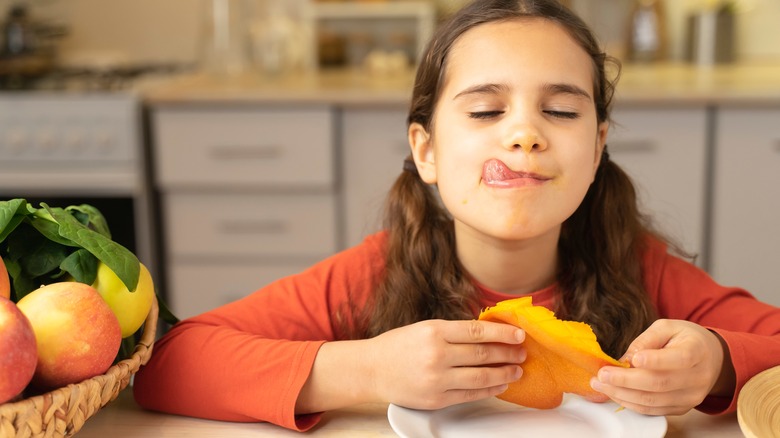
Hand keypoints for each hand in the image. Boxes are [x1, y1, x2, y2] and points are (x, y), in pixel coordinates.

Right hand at [366, 319, 525, 409]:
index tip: (519, 334)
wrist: (371, 369)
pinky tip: (499, 385)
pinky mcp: (436, 399)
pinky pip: (470, 394)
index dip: (503, 333)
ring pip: (481, 376)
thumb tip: (489, 334)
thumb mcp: (425, 328)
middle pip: (483, 354)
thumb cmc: (399, 346)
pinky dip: (489, 389)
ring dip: (504, 373)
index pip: (478, 331)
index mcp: (434, 331)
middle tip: (522, 352)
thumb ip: (454, 332)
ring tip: (516, 370)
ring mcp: (437, 379)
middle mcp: (437, 355)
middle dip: (508, 353)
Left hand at [590, 319, 726, 415]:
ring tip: (600, 385)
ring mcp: (691, 396)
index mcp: (696, 351)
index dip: (656, 360)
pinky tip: (614, 393)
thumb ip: (646, 340)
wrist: (710, 359)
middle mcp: (697, 377)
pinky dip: (630, 403)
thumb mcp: (667, 327)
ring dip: (622, 395)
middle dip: (626, 381)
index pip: (679, 358)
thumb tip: (626, 359)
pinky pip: (653, 410)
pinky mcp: (681, 408)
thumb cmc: (685, 339)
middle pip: (660, 383)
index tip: (633, 359)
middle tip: (602, 375)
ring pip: (653, 401)